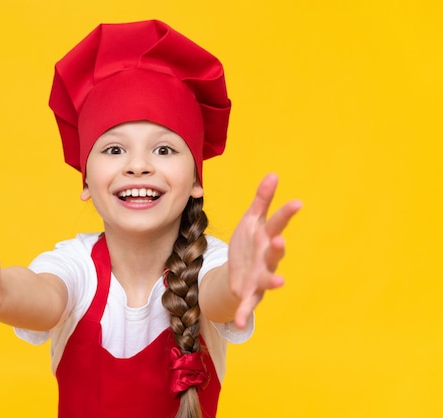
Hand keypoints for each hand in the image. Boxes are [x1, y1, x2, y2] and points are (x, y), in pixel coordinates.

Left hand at [227, 173, 300, 327]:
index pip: (277, 223)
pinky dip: (243, 313)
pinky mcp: (249, 294)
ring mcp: (260, 277)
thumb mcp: (251, 220)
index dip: (286, 213)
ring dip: (273, 281)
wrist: (236, 272)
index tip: (296, 202)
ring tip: (279, 283)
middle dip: (277, 247)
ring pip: (268, 279)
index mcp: (266, 237)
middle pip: (274, 252)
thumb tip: (273, 174)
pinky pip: (247, 305)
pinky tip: (238, 322)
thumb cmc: (248, 244)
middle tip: (279, 240)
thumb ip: (261, 200)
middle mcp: (267, 259)